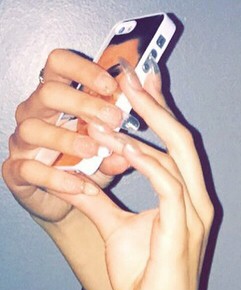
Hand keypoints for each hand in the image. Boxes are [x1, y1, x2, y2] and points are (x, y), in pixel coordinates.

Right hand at [3, 49, 145, 222]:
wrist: (70, 204)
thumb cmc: (89, 166)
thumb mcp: (114, 145)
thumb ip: (129, 123)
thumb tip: (154, 96)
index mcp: (59, 99)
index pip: (59, 65)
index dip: (83, 70)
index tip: (113, 84)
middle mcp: (36, 114)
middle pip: (48, 92)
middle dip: (82, 103)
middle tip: (114, 118)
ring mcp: (23, 142)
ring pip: (33, 129)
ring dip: (67, 139)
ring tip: (95, 150)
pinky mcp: (17, 171)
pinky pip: (30, 170)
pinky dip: (57, 178)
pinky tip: (83, 185)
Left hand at [54, 61, 214, 289]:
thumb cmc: (149, 282)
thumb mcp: (117, 232)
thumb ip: (99, 201)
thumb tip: (75, 175)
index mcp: (187, 202)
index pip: (177, 147)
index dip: (160, 112)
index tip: (141, 82)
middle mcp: (197, 204)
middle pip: (183, 141)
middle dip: (157, 105)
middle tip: (132, 73)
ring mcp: (193, 217)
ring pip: (177, 156)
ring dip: (143, 127)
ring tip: (113, 104)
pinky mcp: (180, 232)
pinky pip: (166, 185)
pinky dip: (143, 161)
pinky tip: (118, 144)